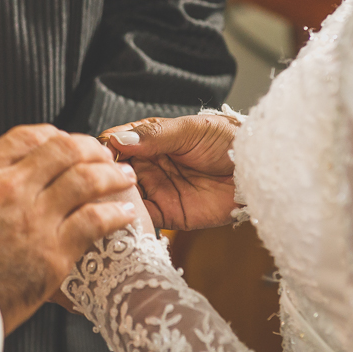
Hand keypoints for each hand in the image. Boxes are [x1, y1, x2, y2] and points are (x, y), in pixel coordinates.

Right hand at [0, 125, 137, 333]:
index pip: (27, 136)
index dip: (55, 135)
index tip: (67, 141)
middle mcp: (9, 188)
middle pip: (63, 150)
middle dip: (90, 148)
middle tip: (104, 154)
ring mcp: (33, 220)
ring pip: (86, 180)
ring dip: (110, 174)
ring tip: (123, 176)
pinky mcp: (52, 255)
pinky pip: (94, 222)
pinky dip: (114, 212)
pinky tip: (124, 212)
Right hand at [100, 114, 240, 230]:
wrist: (257, 170)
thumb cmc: (227, 141)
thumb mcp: (190, 130)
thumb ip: (155, 135)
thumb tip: (118, 138)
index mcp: (148, 140)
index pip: (112, 144)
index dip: (101, 152)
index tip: (95, 160)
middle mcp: (146, 166)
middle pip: (111, 174)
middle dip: (101, 181)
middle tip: (97, 187)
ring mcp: (155, 191)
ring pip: (122, 198)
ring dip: (112, 202)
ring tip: (103, 206)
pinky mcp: (168, 214)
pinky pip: (142, 219)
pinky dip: (129, 221)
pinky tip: (122, 220)